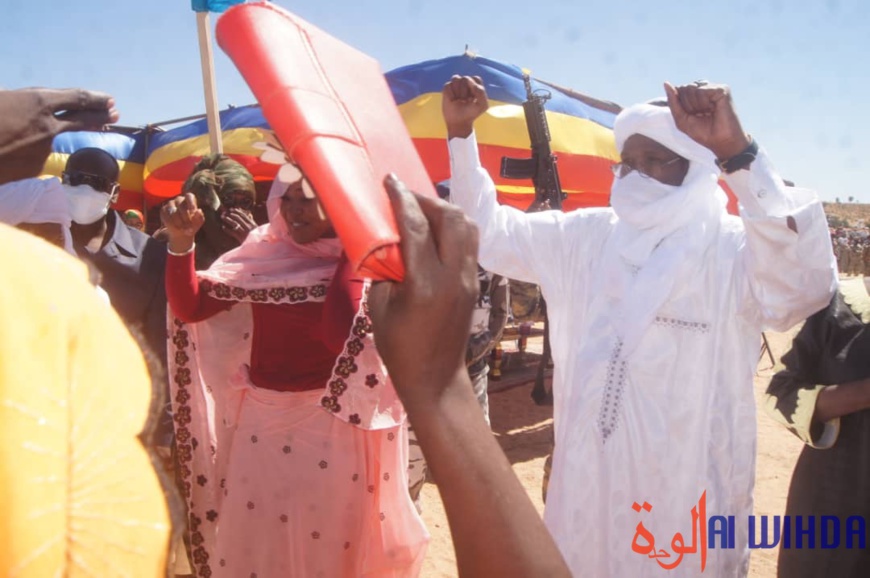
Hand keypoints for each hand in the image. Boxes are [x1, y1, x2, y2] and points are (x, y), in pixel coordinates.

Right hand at [0, 88, 118, 184]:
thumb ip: (20, 101)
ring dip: (72, 131)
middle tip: (115, 112)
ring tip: (92, 125)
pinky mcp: (35, 167)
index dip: (96, 99)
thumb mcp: (2, 99)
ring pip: (56, 137)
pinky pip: (36, 154)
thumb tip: (32, 103)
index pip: (78, 99)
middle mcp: (49, 125)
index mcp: (38, 101)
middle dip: (101, 115)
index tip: (109, 100)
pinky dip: (33, 148)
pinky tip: (18, 148)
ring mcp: (44, 148)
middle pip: (83, 119)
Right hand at [160, 193, 204, 253]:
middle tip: (189, 227)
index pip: (189, 196)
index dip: (191, 203)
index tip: (193, 211)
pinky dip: (173, 224)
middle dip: (186, 218)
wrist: (181, 232)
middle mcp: (179, 200)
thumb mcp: (198, 222)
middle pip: (182, 206)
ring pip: (174, 212)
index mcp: (189, 200)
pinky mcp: (163, 210)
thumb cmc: (192, 225)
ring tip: (184, 229)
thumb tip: (199, 210)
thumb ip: (200, 216)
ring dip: (179, 223)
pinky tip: (177, 228)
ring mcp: (170, 204)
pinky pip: (167, 217)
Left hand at [220, 207, 256, 242]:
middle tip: (225, 212)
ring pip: (235, 224)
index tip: (231, 209)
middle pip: (238, 218)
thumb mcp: (257, 229)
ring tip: (223, 217)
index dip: (237, 211)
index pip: (244, 215)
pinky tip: (223, 227)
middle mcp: (248, 227)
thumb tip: (249, 214)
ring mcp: (244, 233)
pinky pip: (232, 232)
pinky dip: (227, 230)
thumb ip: (252, 222)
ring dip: (228, 219)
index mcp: (253, 224)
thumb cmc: (258, 238)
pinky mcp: (241, 238)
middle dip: (231, 214)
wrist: (259, 247)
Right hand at [368, 174, 479, 406]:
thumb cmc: (399, 348)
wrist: (435, 379)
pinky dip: (453, 229)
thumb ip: (384, 269)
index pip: (417, 227)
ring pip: (468, 227)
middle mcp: (454, 277)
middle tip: (406, 197)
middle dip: (428, 199)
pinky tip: (434, 232)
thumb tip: (387, 242)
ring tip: (423, 210)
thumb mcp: (379, 307)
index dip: (402, 198)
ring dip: (445, 211)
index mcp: (425, 284)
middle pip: (451, 218)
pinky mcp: (476, 284)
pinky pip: (469, 243)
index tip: (390, 180)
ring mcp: (470, 280)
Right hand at [442, 75, 488, 139]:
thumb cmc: (472, 113)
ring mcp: (456, 85)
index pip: (475, 79)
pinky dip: (450, 94)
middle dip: (465, 92)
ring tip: (458, 100)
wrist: (459, 122)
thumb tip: (467, 79)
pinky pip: (447, 85)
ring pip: (455, 78)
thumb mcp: (482, 105)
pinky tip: (452, 101)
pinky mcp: (447, 88)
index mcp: (476, 85)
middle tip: (465, 101)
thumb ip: (480, 91)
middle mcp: (466, 82)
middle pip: (465, 78)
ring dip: (457, 91)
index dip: (474, 88)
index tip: (473, 99)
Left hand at [664, 81, 750, 160]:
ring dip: (695, 105)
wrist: (720, 141)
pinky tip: (712, 109)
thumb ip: (673, 101)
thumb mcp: (681, 119)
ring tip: (707, 113)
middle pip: (684, 88)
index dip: (682, 106)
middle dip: (688, 105)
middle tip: (701, 115)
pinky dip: (703, 103)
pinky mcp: (722, 89)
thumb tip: (666, 83)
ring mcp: (714, 88)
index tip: (693, 116)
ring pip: (691, 88)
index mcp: (695, 95)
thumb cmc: (702, 132)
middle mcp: (705, 89)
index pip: (679, 90)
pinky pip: (702, 91)